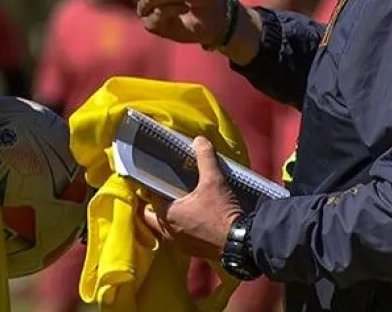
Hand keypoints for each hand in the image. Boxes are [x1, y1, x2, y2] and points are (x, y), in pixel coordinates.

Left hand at [141, 137, 244, 260]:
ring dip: (168, 216)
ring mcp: (179, 244)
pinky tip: (192, 218)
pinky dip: (180, 227)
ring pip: (165, 227)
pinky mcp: (191, 251)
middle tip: (167, 190)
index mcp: (166, 214)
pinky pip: (178, 237)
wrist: (241, 243)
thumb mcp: (214, 181)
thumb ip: (205, 158)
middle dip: (156, 203)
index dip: (152, 186)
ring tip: (179, 202)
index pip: (150, 198)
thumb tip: (199, 140)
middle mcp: (168, 232)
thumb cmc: (222, 212)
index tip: (157, 177)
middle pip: (152, 215)